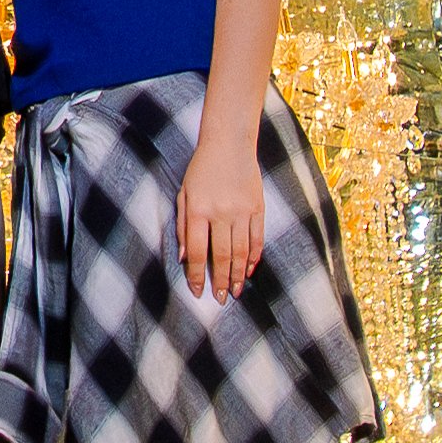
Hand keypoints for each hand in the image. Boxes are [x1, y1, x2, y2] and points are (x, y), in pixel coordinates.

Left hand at [176, 135, 267, 301]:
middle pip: (222, 255)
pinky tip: (250, 269)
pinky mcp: (258, 207)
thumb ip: (183, 226)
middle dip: (221, 281)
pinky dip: (254, 256)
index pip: (198, 252)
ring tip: (236, 291)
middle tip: (221, 299)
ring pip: (241, 251)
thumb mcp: (184, 194)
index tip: (197, 292)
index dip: (197, 275)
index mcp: (199, 210)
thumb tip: (184, 258)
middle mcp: (221, 213)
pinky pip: (257, 238)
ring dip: (239, 274)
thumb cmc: (201, 170)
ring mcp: (242, 210)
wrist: (229, 143)